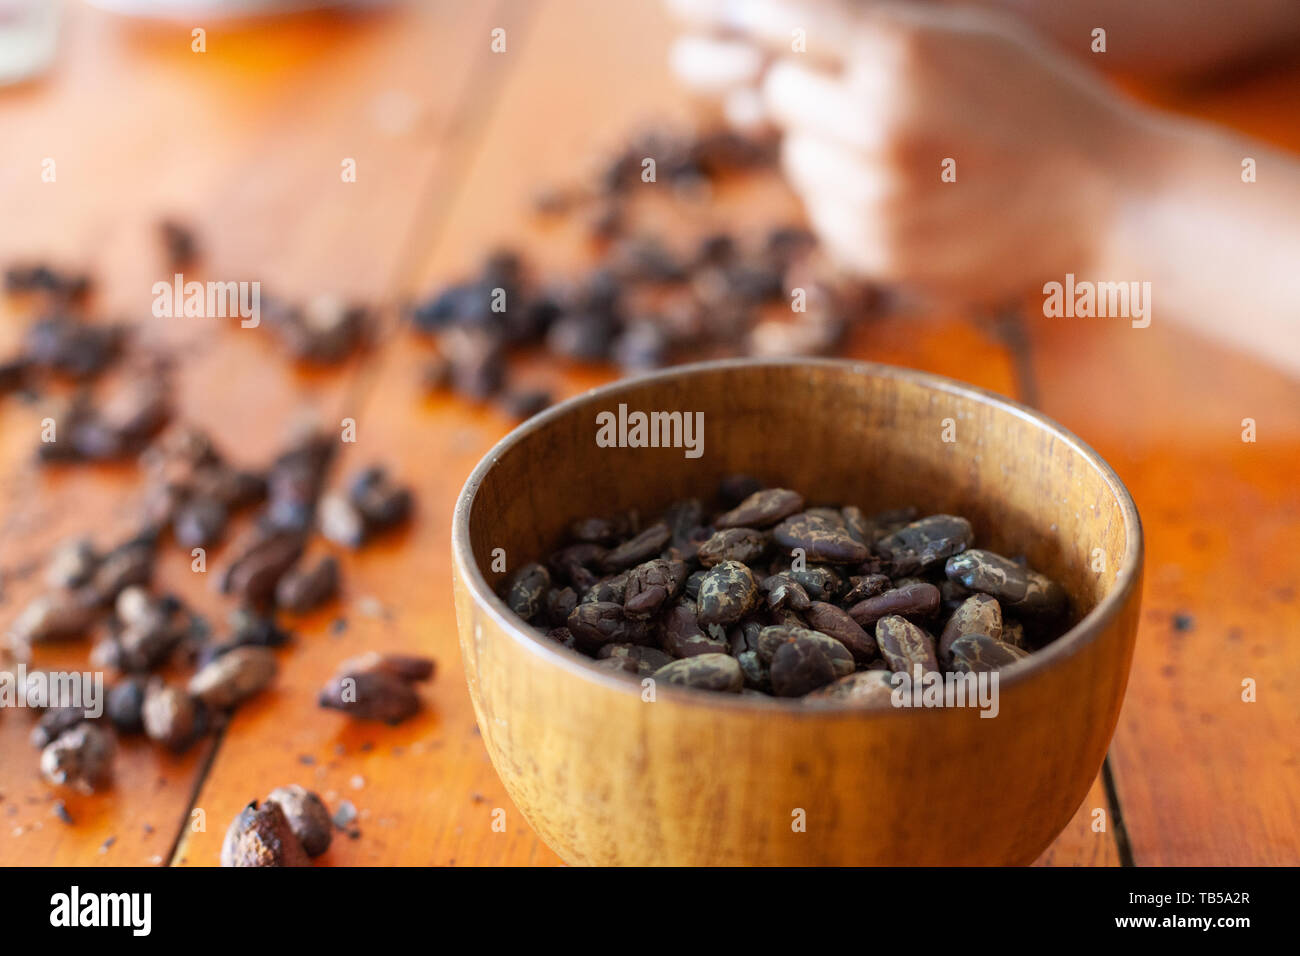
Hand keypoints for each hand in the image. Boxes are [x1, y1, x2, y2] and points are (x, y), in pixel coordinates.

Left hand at [667, 1, 1149, 302]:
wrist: (1107, 208)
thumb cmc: (1038, 106)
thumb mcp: (969, 37)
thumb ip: (876, 27)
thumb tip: (767, 21)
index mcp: (902, 55)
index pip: (782, 20)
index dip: (771, 18)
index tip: (767, 19)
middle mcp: (877, 128)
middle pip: (781, 93)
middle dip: (813, 90)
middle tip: (873, 93)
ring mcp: (873, 200)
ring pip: (798, 157)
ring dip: (832, 148)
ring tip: (911, 150)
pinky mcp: (874, 254)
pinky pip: (824, 210)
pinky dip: (851, 199)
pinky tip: (916, 194)